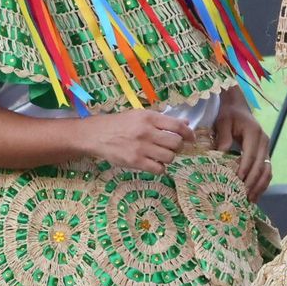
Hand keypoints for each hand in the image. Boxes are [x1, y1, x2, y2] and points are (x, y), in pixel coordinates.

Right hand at [72, 110, 191, 173]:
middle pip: (176, 143)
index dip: (188, 134)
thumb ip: (162, 120)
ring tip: (160, 155)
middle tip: (171, 147)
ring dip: (168, 158)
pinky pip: (159, 169)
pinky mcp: (135, 161)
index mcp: (149, 117)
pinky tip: (153, 163)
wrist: (95, 135)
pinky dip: (160, 168)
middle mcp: (147, 131)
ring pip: (169, 157)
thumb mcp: (139, 116)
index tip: (190, 139)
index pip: (178, 126)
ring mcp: (141, 147)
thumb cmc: (118, 124)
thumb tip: (185, 123)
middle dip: (177, 147)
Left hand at [214, 104, 271, 201]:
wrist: (238, 106)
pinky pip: (266, 170)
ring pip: (267, 170)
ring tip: (250, 200)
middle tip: (243, 196)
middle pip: (261, 166)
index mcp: (254, 133)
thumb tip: (221, 155)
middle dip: (253, 182)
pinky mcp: (265, 153)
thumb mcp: (223, 122)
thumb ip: (223, 137)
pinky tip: (255, 194)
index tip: (238, 181)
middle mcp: (264, 141)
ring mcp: (267, 148)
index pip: (251, 155)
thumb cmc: (228, 114)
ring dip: (260, 186)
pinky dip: (262, 183)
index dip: (245, 169)